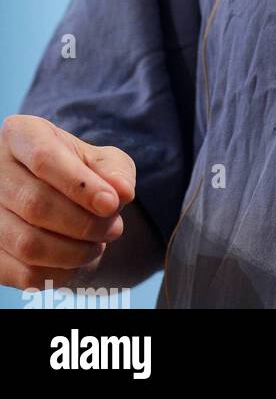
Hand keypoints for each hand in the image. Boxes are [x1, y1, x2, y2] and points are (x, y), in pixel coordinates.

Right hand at [0, 114, 135, 291]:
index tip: (112, 204)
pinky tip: (76, 262)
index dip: (80, 185)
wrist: (54, 196)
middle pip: (35, 204)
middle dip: (84, 223)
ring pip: (27, 243)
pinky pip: (22, 273)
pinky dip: (57, 273)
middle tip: (114, 229)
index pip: (44, 159)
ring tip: (98, 246)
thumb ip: (115, 171)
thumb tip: (121, 192)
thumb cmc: (79, 171)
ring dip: (73, 252)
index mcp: (21, 135)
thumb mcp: (101, 159)